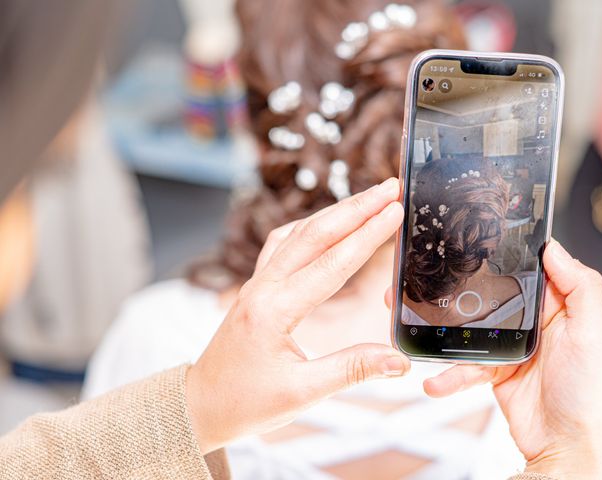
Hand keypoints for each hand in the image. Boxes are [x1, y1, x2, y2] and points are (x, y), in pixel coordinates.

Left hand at [186, 178, 409, 452]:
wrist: (201, 404)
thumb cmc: (245, 403)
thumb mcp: (301, 394)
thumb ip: (351, 370)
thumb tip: (400, 361)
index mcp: (274, 310)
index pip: (331, 264)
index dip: (368, 235)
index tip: (395, 211)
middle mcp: (263, 287)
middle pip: (314, 235)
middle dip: (356, 208)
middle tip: (390, 188)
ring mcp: (256, 283)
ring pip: (298, 234)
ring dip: (335, 213)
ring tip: (367, 199)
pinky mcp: (256, 286)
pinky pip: (283, 244)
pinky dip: (309, 228)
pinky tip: (325, 224)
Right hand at [418, 240, 601, 478]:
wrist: (566, 447)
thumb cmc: (590, 395)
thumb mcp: (595, 334)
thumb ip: (581, 287)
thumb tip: (555, 250)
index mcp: (564, 307)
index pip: (535, 270)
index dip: (512, 256)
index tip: (484, 244)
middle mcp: (538, 323)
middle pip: (495, 296)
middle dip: (466, 293)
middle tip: (441, 286)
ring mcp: (514, 346)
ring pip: (473, 330)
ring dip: (448, 335)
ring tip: (425, 334)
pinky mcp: (496, 369)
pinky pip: (467, 364)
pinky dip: (450, 373)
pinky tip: (437, 379)